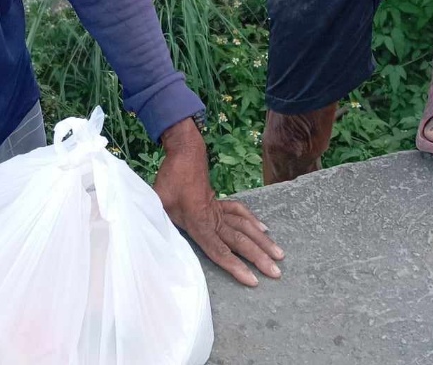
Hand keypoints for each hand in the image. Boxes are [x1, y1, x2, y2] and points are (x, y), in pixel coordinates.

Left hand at [153, 119, 283, 286]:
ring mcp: (219, 209)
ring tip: (279, 255)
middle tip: (277, 273)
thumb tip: (153, 238)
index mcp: (198, 222)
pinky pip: (240, 212)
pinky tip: (264, 230)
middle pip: (239, 241)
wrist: (186, 152)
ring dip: (263, 242)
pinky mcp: (219, 201)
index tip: (253, 280)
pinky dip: (253, 221)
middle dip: (259, 258)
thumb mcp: (158, 201)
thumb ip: (159, 221)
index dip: (235, 267)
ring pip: (245, 227)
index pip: (219, 250)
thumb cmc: (170, 178)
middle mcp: (213, 218)